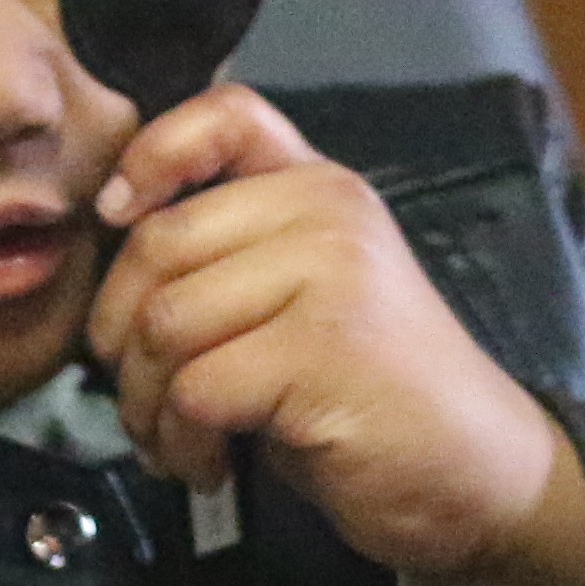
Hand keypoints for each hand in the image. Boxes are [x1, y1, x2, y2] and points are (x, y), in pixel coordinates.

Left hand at [89, 90, 584, 585]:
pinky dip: (181, 444)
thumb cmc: (372, 394)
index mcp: (324, 187)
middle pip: (159, 242)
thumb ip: (233, 251)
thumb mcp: (307, 293)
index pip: (227, 112)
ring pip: (165, 323)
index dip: (151, 152)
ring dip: (146, 404)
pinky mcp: (324, 350)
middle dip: (119, 335)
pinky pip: (196, 390)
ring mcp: (333, 275)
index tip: (117, 216)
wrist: (473, 472)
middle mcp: (330, 212)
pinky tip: (210, 465)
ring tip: (175, 441)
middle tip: (141, 393)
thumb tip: (112, 251)